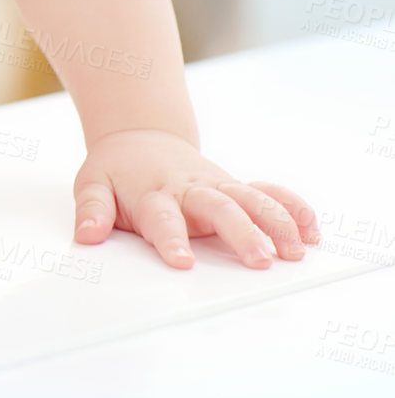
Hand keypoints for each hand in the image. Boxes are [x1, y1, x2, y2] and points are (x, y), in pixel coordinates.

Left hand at [72, 128, 320, 268]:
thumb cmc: (116, 169)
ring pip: (251, 200)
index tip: (182, 261)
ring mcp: (216, 186)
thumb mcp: (92, 184)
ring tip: (295, 250)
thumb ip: (92, 211)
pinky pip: (267, 192)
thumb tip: (86, 237)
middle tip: (259, 260)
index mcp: (152, 194)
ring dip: (275, 222)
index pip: (162, 219)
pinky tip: (310, 229)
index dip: (171, 240)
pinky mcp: (233, 186)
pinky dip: (290, 206)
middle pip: (219, 209)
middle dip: (241, 234)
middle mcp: (189, 190)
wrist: (139, 136)